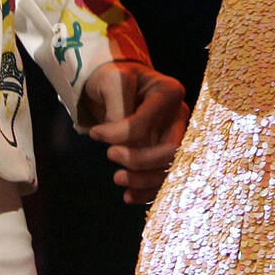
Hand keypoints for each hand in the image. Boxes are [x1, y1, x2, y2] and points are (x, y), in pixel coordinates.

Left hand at [84, 61, 188, 204]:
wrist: (117, 86)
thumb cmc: (115, 79)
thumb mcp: (112, 79)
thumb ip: (117, 105)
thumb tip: (119, 140)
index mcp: (169, 92)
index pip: (146, 124)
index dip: (119, 134)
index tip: (95, 133)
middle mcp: (179, 115)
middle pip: (169, 150)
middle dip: (138, 160)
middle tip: (110, 155)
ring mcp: (177, 136)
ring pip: (170, 169)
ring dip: (143, 180)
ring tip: (118, 178)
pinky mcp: (170, 154)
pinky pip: (165, 180)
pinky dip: (148, 192)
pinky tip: (129, 195)